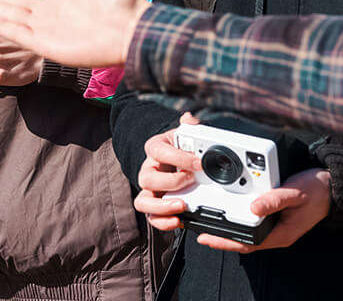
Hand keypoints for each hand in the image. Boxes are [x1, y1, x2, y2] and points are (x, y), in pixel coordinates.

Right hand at [133, 113, 201, 231]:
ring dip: (162, 206)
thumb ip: (190, 126)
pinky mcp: (155, 206)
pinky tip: (179, 220)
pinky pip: (152, 217)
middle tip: (191, 180)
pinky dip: (163, 222)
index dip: (178, 158)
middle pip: (147, 178)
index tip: (199, 163)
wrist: (179, 161)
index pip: (158, 151)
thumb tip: (189, 119)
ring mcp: (150, 189)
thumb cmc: (182, 147)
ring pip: (143, 201)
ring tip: (182, 206)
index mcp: (155, 148)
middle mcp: (148, 169)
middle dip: (171, 181)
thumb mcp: (186, 134)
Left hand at [196, 168, 331, 253]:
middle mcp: (277, 233)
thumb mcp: (295, 193)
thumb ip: (275, 200)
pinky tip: (233, 214)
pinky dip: (241, 220)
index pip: (248, 243)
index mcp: (281, 233)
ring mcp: (277, 226)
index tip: (207, 237)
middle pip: (244, 241)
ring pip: (249, 233)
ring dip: (231, 230)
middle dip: (223, 239)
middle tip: (202, 234)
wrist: (332, 187)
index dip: (226, 242)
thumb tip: (254, 207)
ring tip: (211, 226)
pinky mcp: (277, 217)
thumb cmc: (317, 191)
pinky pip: (255, 223)